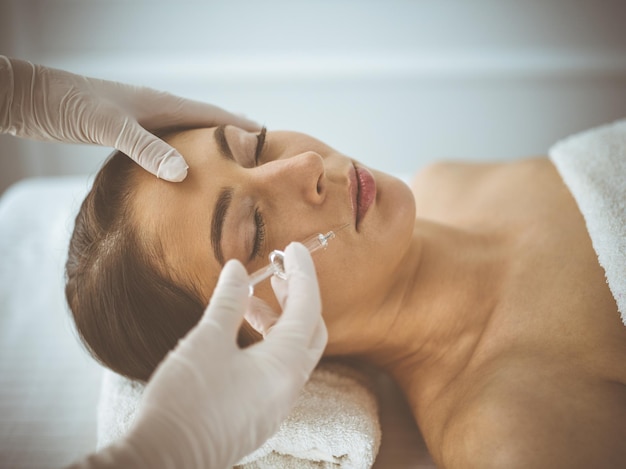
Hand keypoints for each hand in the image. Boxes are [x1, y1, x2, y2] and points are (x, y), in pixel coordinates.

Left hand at [0, 56, 258, 180]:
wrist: (29, 100)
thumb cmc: (69, 105)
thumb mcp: (110, 126)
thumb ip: (146, 148)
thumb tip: (184, 173)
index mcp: (160, 104)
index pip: (210, 114)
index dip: (239, 124)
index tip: (266, 135)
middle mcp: (155, 111)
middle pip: (202, 124)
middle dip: (229, 136)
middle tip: (253, 154)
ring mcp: (140, 122)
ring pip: (183, 137)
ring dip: (205, 149)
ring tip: (225, 166)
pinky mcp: (125, 134)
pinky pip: (162, 147)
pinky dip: (178, 158)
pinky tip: (178, 173)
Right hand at [119, 243, 326, 468]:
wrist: (165, 457)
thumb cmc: (187, 398)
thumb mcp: (208, 338)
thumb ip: (229, 300)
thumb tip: (239, 269)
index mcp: (285, 365)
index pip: (307, 307)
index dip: (302, 273)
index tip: (295, 247)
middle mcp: (289, 386)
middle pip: (309, 331)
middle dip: (296, 297)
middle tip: (277, 271)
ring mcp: (276, 404)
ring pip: (291, 352)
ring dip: (276, 321)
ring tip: (246, 301)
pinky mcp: (260, 415)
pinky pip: (276, 371)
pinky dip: (266, 345)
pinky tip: (239, 334)